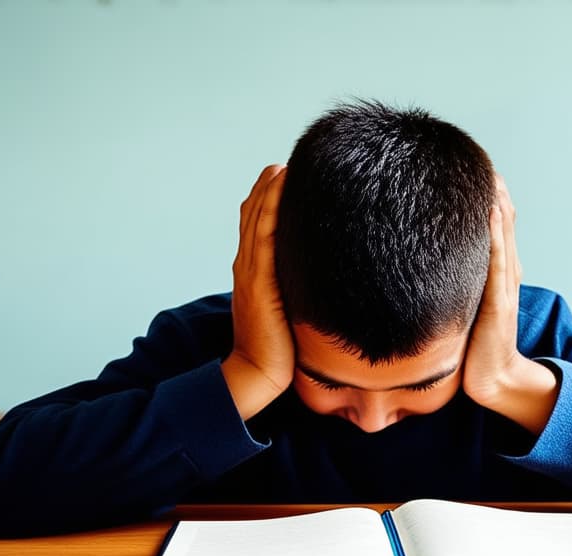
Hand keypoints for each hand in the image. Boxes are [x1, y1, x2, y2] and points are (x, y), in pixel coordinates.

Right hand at [221, 164, 293, 419]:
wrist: (260, 375)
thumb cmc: (280, 350)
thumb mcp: (289, 311)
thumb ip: (296, 290)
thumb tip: (323, 278)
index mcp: (253, 274)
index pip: (256, 228)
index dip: (265, 202)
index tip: (281, 177)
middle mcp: (247, 268)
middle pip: (253, 218)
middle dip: (266, 190)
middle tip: (281, 164)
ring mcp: (250, 274)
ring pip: (256, 223)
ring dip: (266, 194)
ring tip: (280, 169)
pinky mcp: (259, 283)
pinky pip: (264, 239)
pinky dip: (270, 212)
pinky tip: (280, 193)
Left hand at [462, 174, 557, 434]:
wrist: (491, 381)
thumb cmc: (470, 348)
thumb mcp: (458, 308)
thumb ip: (449, 285)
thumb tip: (419, 264)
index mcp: (495, 275)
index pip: (495, 228)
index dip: (487, 199)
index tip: (473, 170)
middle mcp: (503, 276)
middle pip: (503, 224)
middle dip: (495, 192)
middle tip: (484, 160)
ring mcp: (504, 288)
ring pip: (504, 237)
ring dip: (499, 205)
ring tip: (492, 176)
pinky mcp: (499, 303)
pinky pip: (499, 263)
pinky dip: (498, 235)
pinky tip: (491, 212)